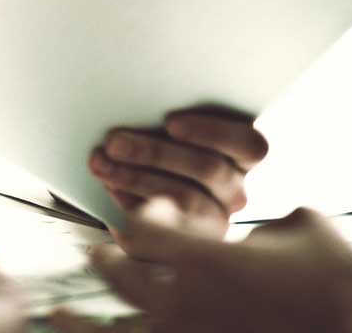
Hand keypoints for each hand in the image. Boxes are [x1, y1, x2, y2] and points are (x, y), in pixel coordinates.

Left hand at [87, 200, 351, 332]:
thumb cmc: (345, 270)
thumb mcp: (302, 223)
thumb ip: (262, 218)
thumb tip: (253, 222)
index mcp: (208, 256)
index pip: (141, 230)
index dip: (141, 217)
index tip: (151, 213)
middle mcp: (191, 302)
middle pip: (119, 277)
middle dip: (106, 262)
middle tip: (99, 253)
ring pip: (119, 331)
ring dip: (83, 324)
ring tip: (58, 317)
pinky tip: (108, 332)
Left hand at [88, 108, 267, 238]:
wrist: (137, 188)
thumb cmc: (156, 144)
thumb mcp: (164, 130)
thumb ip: (166, 122)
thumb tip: (138, 108)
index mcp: (241, 157)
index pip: (250, 145)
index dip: (214, 132)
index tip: (170, 122)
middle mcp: (234, 192)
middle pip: (209, 169)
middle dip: (156, 152)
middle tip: (114, 142)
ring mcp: (214, 221)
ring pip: (185, 199)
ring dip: (136, 177)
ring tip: (101, 163)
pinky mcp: (186, 244)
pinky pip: (162, 228)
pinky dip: (129, 202)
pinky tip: (107, 186)